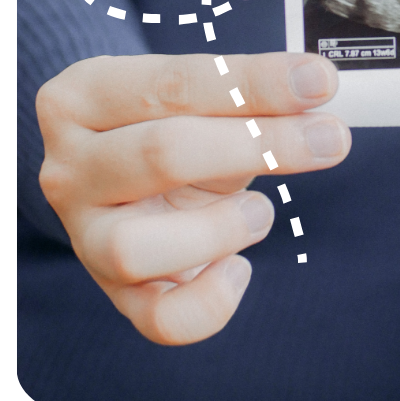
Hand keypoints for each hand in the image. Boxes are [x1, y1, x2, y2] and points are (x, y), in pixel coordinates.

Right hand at [36, 52, 349, 345]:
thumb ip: (249, 91)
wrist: (131, 176)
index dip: (253, 82)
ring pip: (134, 248)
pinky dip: (212, 303)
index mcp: (82, 96)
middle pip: (160, 154)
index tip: (318, 81)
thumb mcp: (202, 97)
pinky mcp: (117, 295)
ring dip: (220, 228)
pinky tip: (239, 267)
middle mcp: (70, 167)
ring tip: (260, 210)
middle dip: (260, 145)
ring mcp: (86, 237)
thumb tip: (314, 87)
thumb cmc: (173, 126)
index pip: (171, 84)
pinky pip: (159, 320)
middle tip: (329, 138)